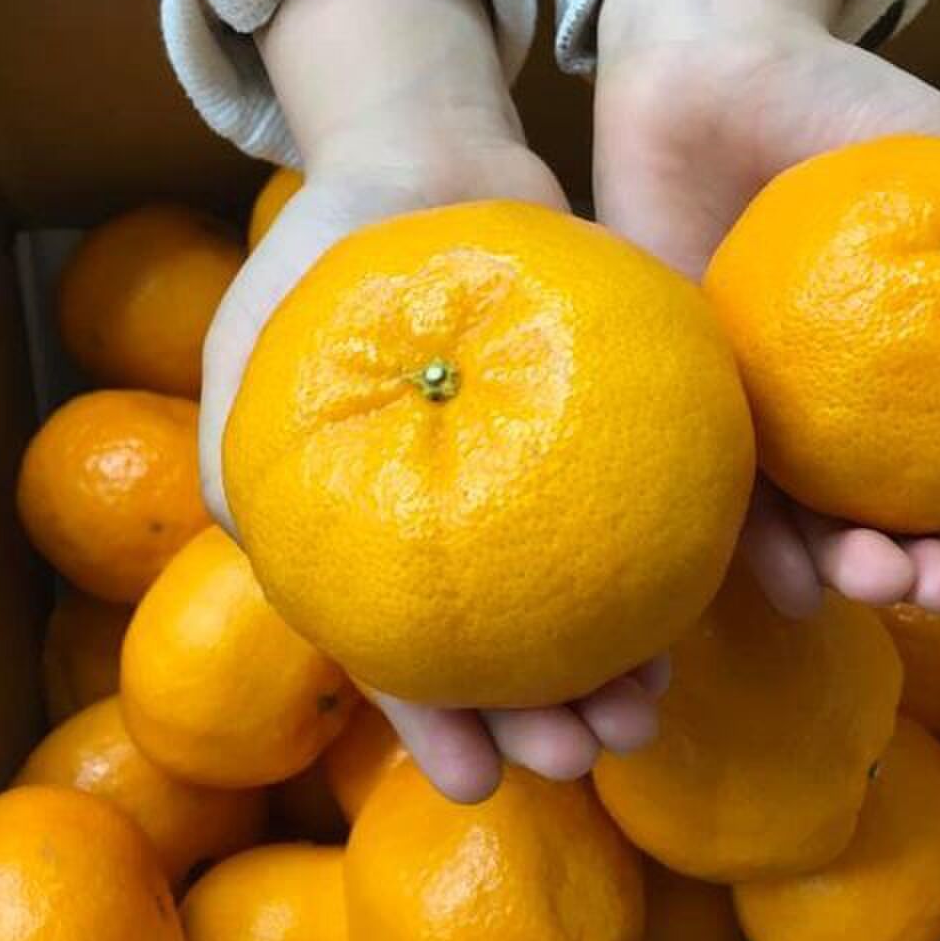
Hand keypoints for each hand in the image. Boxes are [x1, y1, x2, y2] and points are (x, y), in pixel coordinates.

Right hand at [201, 0, 658, 802]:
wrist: (428, 157)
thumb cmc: (327, 256)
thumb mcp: (253, 340)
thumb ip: (241, 446)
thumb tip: (247, 546)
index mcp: (391, 539)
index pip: (406, 656)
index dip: (433, 727)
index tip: (471, 783)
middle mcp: (478, 528)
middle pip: (515, 654)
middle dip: (547, 722)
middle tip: (584, 755)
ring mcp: (553, 484)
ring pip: (595, 605)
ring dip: (619, 671)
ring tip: (646, 709)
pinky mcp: (626, 431)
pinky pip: (660, 512)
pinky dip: (678, 569)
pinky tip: (699, 609)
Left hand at [593, 0, 939, 617]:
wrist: (711, 80)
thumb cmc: (847, 115)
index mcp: (907, 369)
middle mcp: (833, 405)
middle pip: (882, 518)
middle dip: (919, 573)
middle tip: (932, 588)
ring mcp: (759, 412)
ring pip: (803, 523)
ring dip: (844, 573)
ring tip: (868, 585)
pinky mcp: (689, 405)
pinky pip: (721, 490)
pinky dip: (756, 548)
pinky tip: (790, 583)